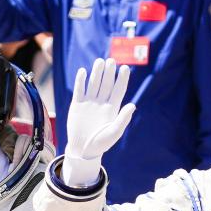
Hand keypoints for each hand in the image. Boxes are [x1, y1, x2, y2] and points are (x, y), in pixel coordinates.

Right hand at [62, 58, 134, 186]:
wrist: (82, 149)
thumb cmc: (100, 143)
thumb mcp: (113, 133)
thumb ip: (123, 119)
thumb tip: (133, 105)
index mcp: (112, 108)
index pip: (118, 90)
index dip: (122, 79)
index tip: (125, 68)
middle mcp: (101, 102)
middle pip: (106, 83)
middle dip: (109, 72)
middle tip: (111, 61)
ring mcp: (89, 102)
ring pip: (94, 83)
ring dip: (96, 73)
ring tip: (99, 62)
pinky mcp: (77, 104)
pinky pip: (79, 90)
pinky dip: (81, 81)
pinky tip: (83, 71)